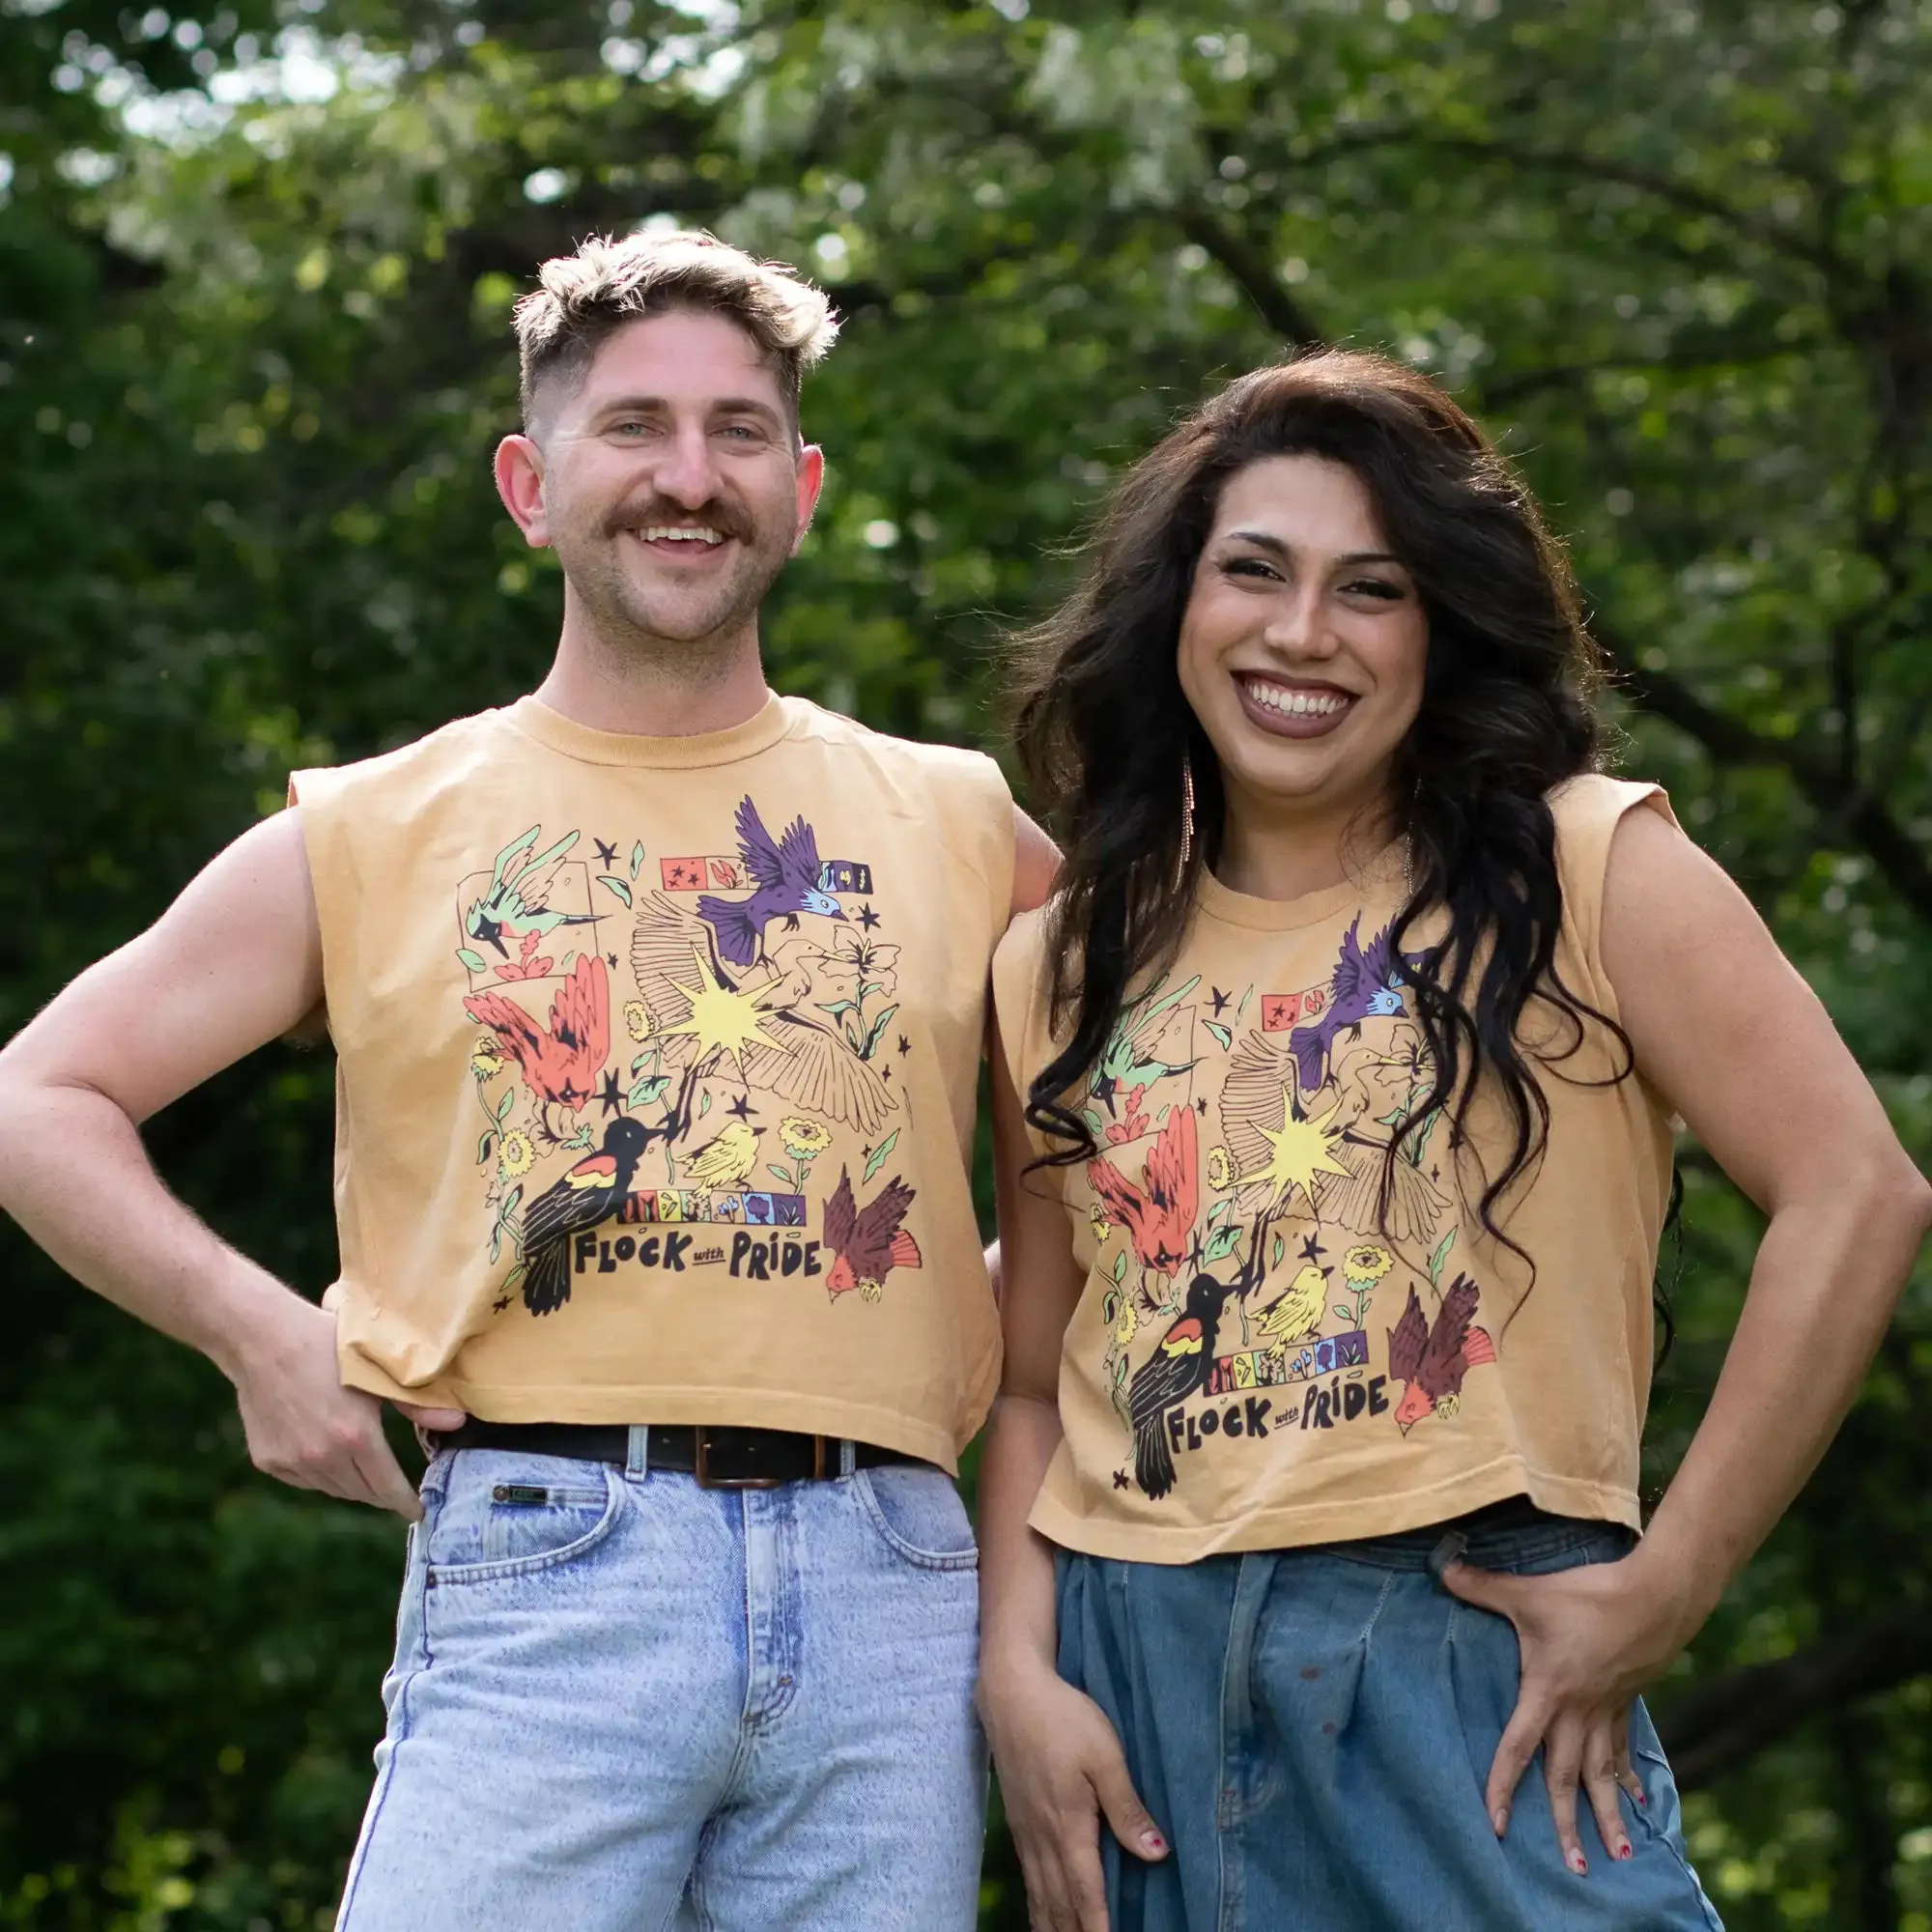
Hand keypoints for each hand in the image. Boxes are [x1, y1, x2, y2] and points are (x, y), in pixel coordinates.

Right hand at [225, 1292, 464, 1520]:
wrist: (263, 1339)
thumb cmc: (328, 1347)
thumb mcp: (378, 1372)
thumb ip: (417, 1405)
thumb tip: (459, 1423)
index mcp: (356, 1436)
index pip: (388, 1487)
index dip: (406, 1503)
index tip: (418, 1513)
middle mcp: (323, 1457)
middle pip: (362, 1493)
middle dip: (382, 1494)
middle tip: (394, 1491)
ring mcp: (293, 1461)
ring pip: (332, 1489)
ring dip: (351, 1484)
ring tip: (363, 1470)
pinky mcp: (268, 1461)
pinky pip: (303, 1479)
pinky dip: (319, 1474)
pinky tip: (326, 1453)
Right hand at [980, 1658, 1166, 1931]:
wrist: (1011, 1692)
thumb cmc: (1064, 1718)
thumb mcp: (1105, 1756)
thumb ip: (1127, 1808)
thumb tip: (1156, 1854)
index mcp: (1069, 1828)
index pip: (1086, 1895)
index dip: (1099, 1930)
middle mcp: (1043, 1839)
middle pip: (1059, 1906)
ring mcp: (1026, 1832)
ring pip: (1040, 1896)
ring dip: (1054, 1927)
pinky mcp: (1017, 1821)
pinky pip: (1028, 1878)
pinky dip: (1037, 1906)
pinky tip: (1043, 1914)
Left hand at [1441, 1550, 1699, 1875]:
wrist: (1655, 1597)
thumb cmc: (1588, 1596)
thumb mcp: (1528, 1592)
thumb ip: (1482, 1587)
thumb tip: (1441, 1568)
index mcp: (1548, 1693)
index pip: (1518, 1749)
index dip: (1503, 1787)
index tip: (1496, 1826)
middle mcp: (1578, 1713)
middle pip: (1567, 1778)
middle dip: (1568, 1825)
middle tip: (1575, 1869)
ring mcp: (1606, 1710)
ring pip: (1603, 1774)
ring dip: (1609, 1814)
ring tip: (1619, 1854)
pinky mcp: (1626, 1701)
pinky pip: (1623, 1748)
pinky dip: (1628, 1776)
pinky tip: (1638, 1800)